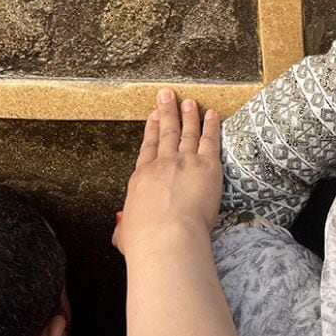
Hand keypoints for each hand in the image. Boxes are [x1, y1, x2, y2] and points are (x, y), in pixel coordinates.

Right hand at [114, 89, 222, 257]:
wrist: (167, 238)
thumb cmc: (147, 241)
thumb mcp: (126, 233)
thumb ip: (126, 228)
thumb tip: (123, 232)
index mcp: (142, 178)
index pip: (148, 149)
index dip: (151, 130)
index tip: (153, 117)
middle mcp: (163, 165)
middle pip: (166, 133)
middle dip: (167, 112)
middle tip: (167, 95)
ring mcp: (185, 162)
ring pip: (187, 132)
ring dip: (189, 115)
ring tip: (189, 101)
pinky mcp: (207, 167)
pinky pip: (210, 140)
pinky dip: (211, 125)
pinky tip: (212, 114)